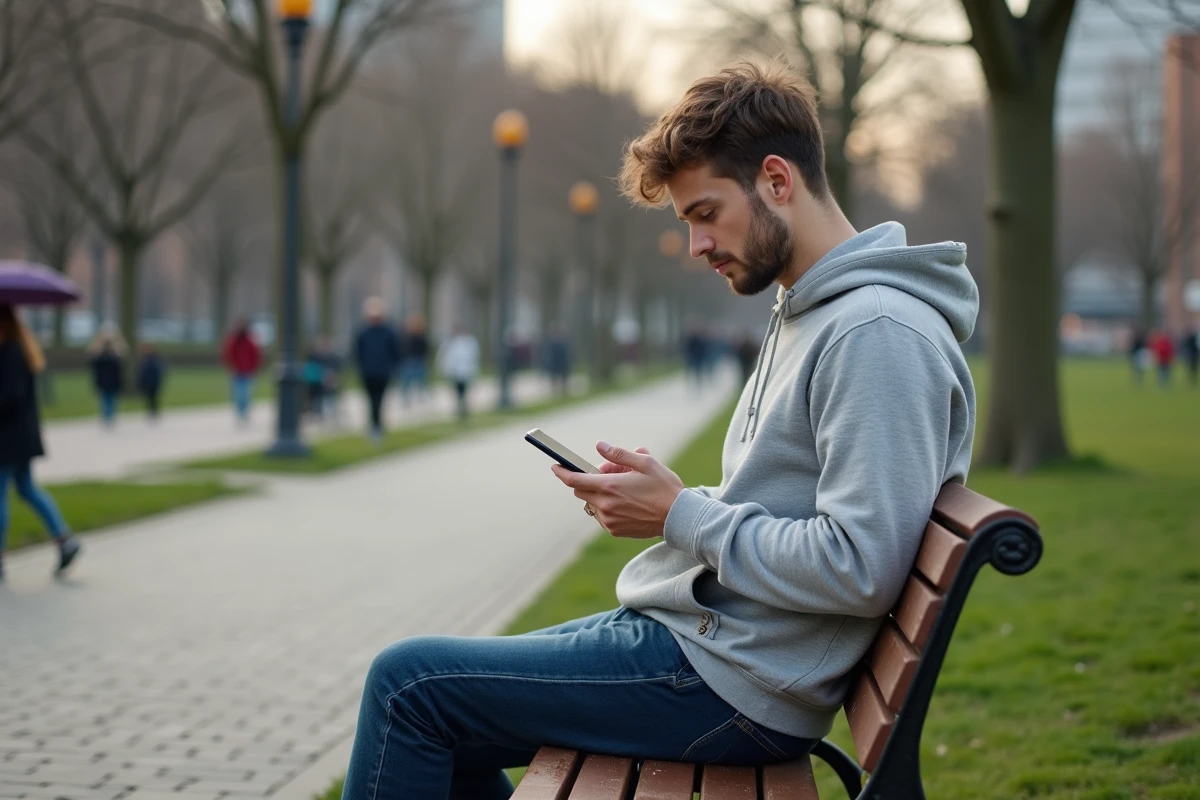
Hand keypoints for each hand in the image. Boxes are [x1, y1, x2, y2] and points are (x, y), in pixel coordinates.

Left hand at [552, 441, 684, 538]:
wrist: (678, 517)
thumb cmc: (663, 487)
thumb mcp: (645, 463)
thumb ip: (619, 454)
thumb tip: (599, 446)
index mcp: (610, 486)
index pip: (575, 480)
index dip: (562, 473)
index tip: (555, 467)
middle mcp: (605, 505)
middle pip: (581, 491)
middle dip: (590, 480)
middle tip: (613, 473)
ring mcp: (609, 520)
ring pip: (592, 503)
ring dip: (600, 494)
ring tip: (624, 489)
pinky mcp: (614, 531)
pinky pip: (601, 516)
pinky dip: (607, 507)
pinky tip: (627, 503)